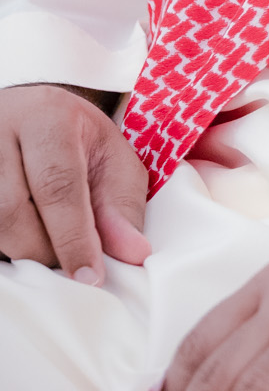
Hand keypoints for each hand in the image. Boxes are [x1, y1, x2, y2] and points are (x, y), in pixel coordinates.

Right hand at [0, 83, 149, 280]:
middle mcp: (1, 130)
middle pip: (12, 211)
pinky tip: (26, 237)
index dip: (74, 238)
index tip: (90, 276)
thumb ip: (122, 206)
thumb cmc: (76, 138)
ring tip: (50, 244)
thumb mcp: (112, 158)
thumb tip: (133, 253)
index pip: (57, 185)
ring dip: (22, 250)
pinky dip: (6, 244)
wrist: (33, 114)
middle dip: (45, 250)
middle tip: (71, 260)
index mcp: (48, 118)